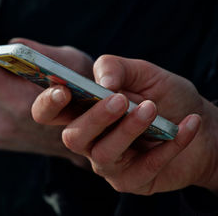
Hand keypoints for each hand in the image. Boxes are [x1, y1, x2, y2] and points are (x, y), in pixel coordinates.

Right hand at [32, 54, 217, 194]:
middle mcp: (89, 139)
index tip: (62, 90)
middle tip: (119, 99)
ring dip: (128, 130)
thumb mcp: (143, 73)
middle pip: (72, 136)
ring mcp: (108, 163)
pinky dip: (168, 145)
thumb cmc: (165, 97)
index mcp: (83, 111)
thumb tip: (103, 83)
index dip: (47, 104)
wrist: (204, 128)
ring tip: (151, 109)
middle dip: (94, 118)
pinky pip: (145, 167)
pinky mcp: (132, 181)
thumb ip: (116, 68)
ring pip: (104, 153)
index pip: (49, 112)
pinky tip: (188, 124)